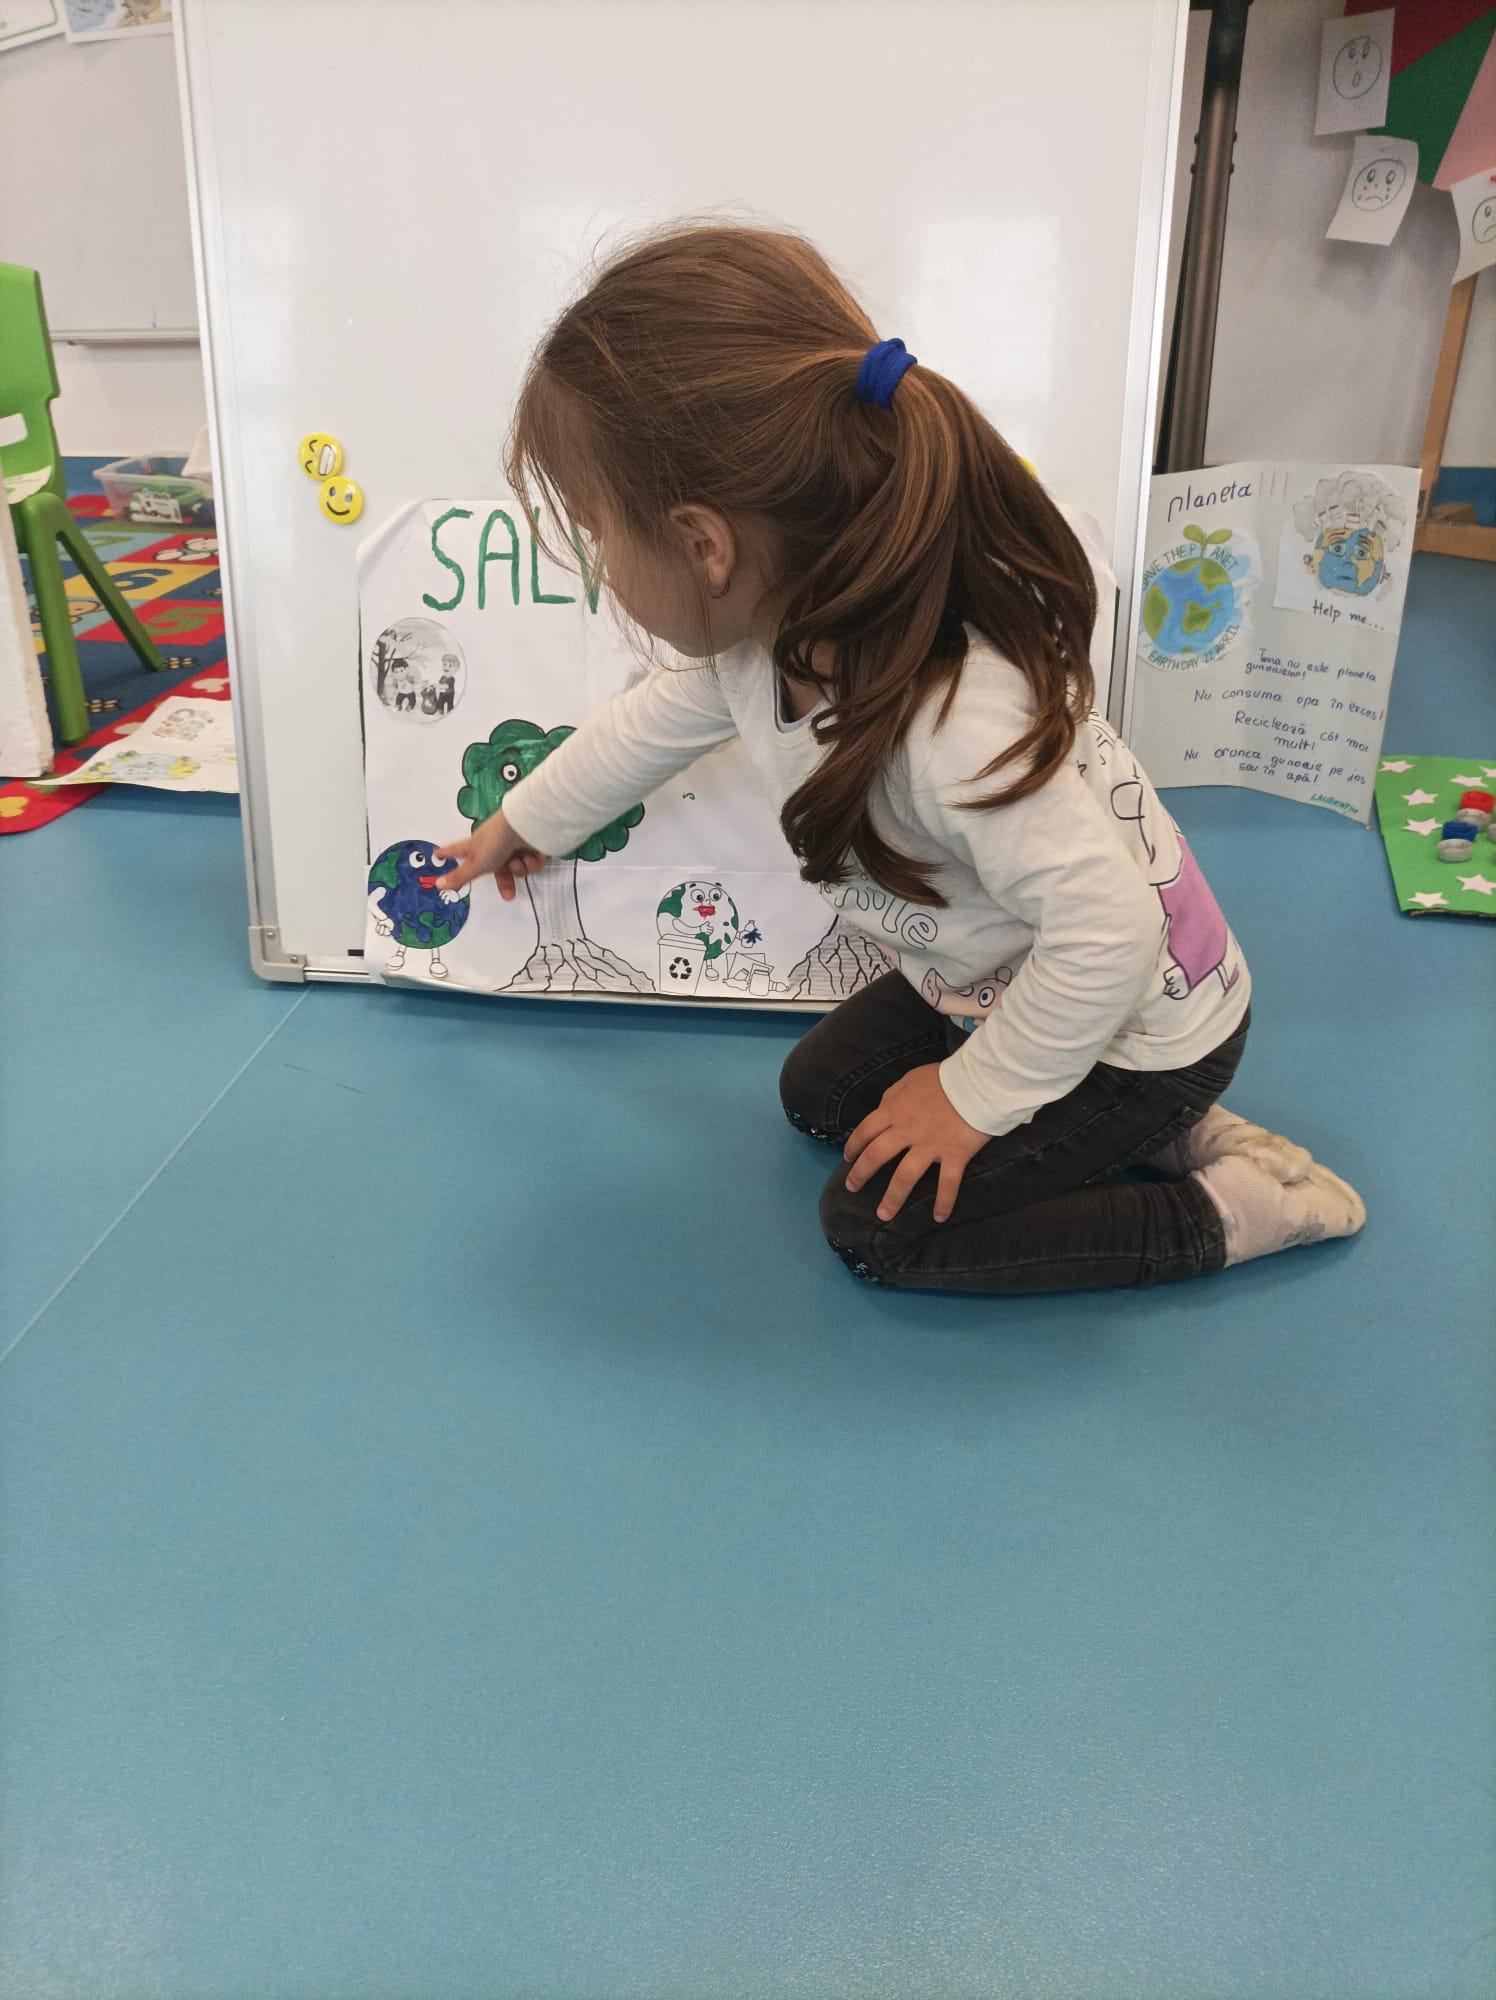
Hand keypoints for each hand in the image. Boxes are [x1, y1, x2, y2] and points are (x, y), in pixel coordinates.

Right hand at [434, 810, 546, 901]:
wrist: (522, 827)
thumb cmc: (495, 842)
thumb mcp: (476, 863)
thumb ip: (459, 876)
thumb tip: (437, 884)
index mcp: (475, 846)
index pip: (456, 851)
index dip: (446, 852)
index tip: (436, 853)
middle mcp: (493, 846)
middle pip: (496, 870)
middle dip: (505, 882)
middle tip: (509, 894)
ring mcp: (512, 845)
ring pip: (515, 868)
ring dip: (518, 869)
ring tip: (517, 860)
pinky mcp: (530, 845)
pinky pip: (530, 863)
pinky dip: (530, 862)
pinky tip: (529, 855)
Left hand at [844, 1064, 987, 1223]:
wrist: (977, 1081)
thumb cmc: (943, 1077)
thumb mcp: (910, 1079)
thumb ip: (894, 1095)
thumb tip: (884, 1108)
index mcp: (894, 1111)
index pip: (865, 1131)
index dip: (853, 1146)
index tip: (848, 1158)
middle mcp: (907, 1132)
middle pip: (876, 1157)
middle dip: (860, 1175)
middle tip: (852, 1189)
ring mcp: (930, 1146)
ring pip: (904, 1177)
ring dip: (892, 1198)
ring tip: (884, 1215)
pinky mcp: (954, 1155)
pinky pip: (947, 1184)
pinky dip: (944, 1202)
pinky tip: (939, 1218)